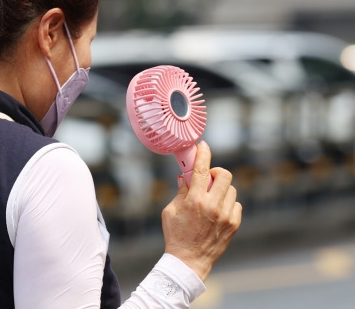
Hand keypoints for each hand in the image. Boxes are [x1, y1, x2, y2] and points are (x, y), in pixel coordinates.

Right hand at [161, 140, 241, 281]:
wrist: (188, 261)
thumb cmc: (176, 235)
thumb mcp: (170, 211)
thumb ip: (180, 192)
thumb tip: (185, 177)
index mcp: (195, 200)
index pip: (201, 170)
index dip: (203, 153)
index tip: (203, 145)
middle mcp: (213, 206)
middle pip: (224, 175)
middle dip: (216, 172)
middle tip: (207, 178)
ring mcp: (226, 215)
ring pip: (231, 189)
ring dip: (221, 189)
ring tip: (210, 199)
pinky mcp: (234, 224)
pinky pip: (236, 204)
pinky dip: (228, 203)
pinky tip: (217, 211)